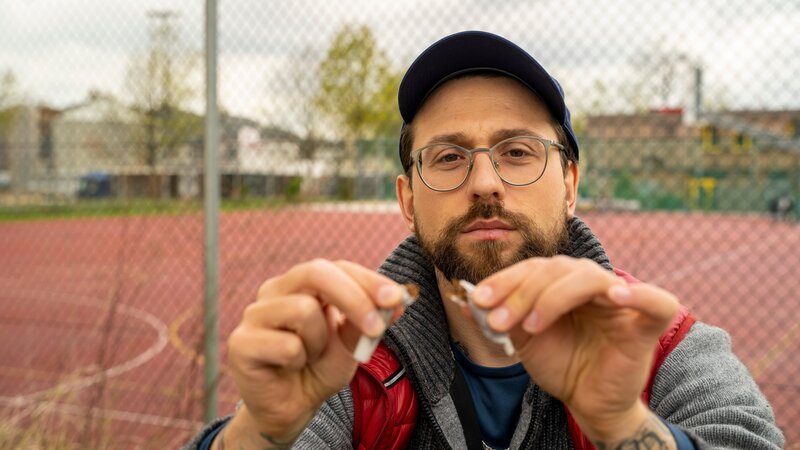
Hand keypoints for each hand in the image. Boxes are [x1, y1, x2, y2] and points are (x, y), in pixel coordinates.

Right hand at [224, 259, 405, 446]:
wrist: (291, 408)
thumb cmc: (320, 368)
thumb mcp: (352, 345)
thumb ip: (369, 322)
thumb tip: (396, 300)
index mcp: (304, 283)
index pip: (337, 268)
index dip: (368, 281)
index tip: (397, 299)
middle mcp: (276, 290)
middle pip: (316, 273)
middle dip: (353, 298)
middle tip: (376, 329)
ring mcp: (255, 313)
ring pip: (303, 310)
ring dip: (319, 342)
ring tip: (310, 357)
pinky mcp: (241, 342)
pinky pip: (287, 345)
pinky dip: (299, 362)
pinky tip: (289, 368)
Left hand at [472, 256, 678, 441]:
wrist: (587, 402)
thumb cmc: (561, 365)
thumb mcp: (524, 340)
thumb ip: (502, 317)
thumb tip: (467, 299)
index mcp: (564, 282)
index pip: (535, 268)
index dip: (506, 280)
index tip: (478, 300)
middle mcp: (591, 284)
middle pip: (557, 269)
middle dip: (521, 293)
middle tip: (498, 322)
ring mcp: (620, 301)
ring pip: (589, 277)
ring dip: (552, 298)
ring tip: (530, 327)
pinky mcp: (644, 325)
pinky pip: (656, 302)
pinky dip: (639, 294)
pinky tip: (616, 295)